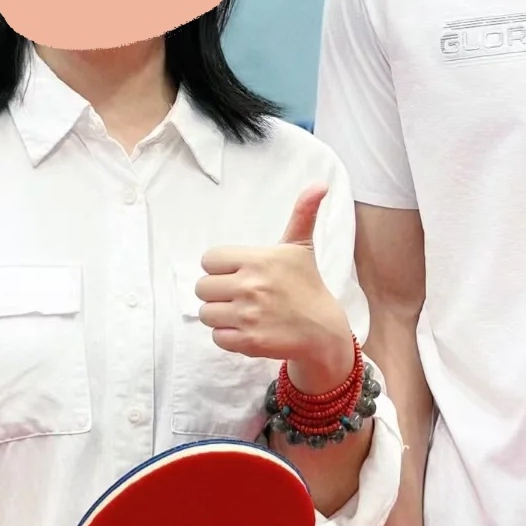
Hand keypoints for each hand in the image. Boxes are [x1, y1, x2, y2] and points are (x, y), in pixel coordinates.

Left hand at [196, 186, 353, 391]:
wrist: (323, 329)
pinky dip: (227, 335)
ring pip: (206, 313)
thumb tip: (320, 184)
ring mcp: (248, 316)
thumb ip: (303, 213)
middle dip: (217, 292)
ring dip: (220, 314)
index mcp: (259, 260)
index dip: (220, 267)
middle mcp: (251, 286)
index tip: (238, 273)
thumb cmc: (307, 285)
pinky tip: (246, 329)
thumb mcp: (301, 247)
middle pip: (202, 287)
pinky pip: (216, 336)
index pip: (209, 260)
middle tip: (238, 294)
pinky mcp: (248, 341)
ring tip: (241, 312)